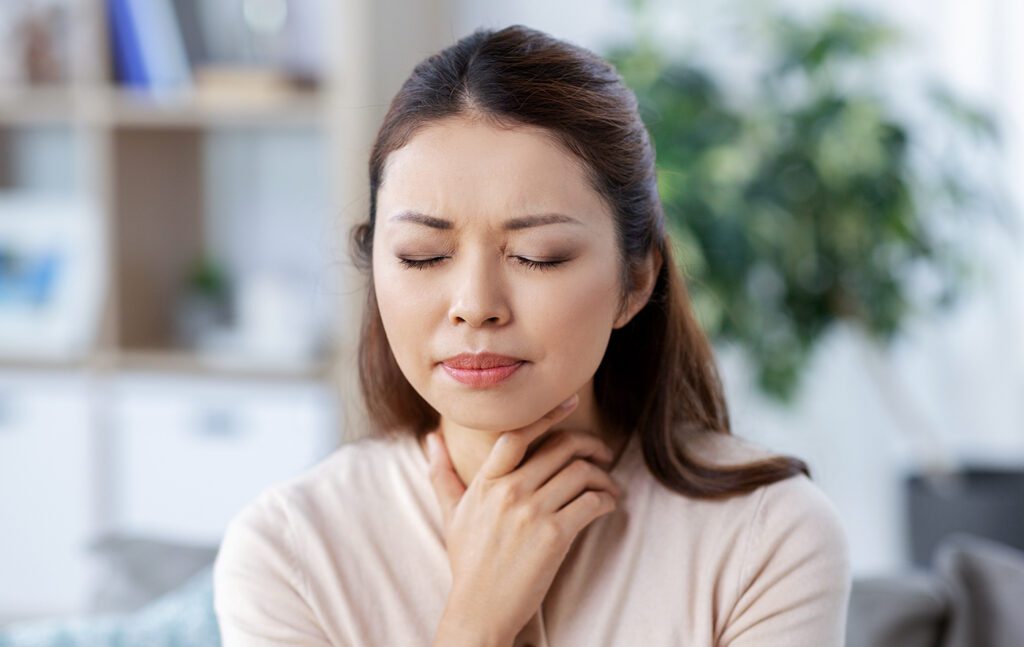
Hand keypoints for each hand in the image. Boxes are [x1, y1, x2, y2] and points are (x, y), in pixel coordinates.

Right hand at [427, 393, 621, 643]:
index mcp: (486, 481)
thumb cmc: (468, 562)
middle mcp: (509, 491)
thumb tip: (429, 438)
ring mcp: (532, 512)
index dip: (548, 413)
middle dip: (590, 445)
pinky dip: (606, 500)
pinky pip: (591, 502)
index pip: (518, 433)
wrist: (480, 609)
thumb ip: (441, 472)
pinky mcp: (554, 536)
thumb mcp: (451, 513)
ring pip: (581, 473)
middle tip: (602, 454)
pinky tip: (607, 506)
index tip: (570, 401)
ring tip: (608, 487)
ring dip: (603, 476)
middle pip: (561, 447)